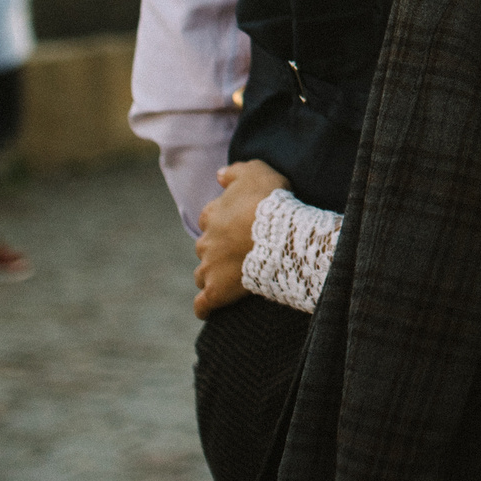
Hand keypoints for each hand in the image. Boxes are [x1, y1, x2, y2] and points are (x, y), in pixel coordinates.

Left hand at [193, 159, 286, 319]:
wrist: (278, 236)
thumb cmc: (269, 201)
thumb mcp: (255, 171)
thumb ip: (234, 171)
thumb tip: (219, 174)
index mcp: (212, 214)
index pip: (209, 217)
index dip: (223, 220)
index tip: (239, 222)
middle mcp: (206, 241)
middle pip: (205, 246)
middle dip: (217, 249)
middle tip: (240, 250)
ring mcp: (209, 268)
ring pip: (202, 273)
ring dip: (211, 274)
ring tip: (228, 278)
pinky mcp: (217, 291)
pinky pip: (203, 303)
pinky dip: (204, 307)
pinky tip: (208, 309)